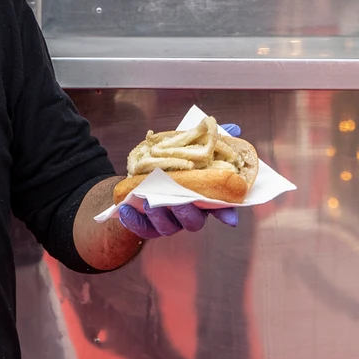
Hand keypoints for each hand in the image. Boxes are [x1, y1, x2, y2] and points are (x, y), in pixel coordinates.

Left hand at [116, 122, 243, 238]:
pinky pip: (143, 229)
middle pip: (194, 221)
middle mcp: (189, 212)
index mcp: (203, 197)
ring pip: (168, 226)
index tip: (229, 216)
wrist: (142, 177)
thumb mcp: (192, 145)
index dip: (226, 213)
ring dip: (159, 215)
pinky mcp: (148, 225)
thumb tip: (232, 129)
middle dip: (185, 212)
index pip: (220, 208)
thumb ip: (212, 139)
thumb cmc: (174, 162)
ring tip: (149, 200)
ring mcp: (169, 221)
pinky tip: (126, 209)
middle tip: (177, 200)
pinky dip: (135, 221)